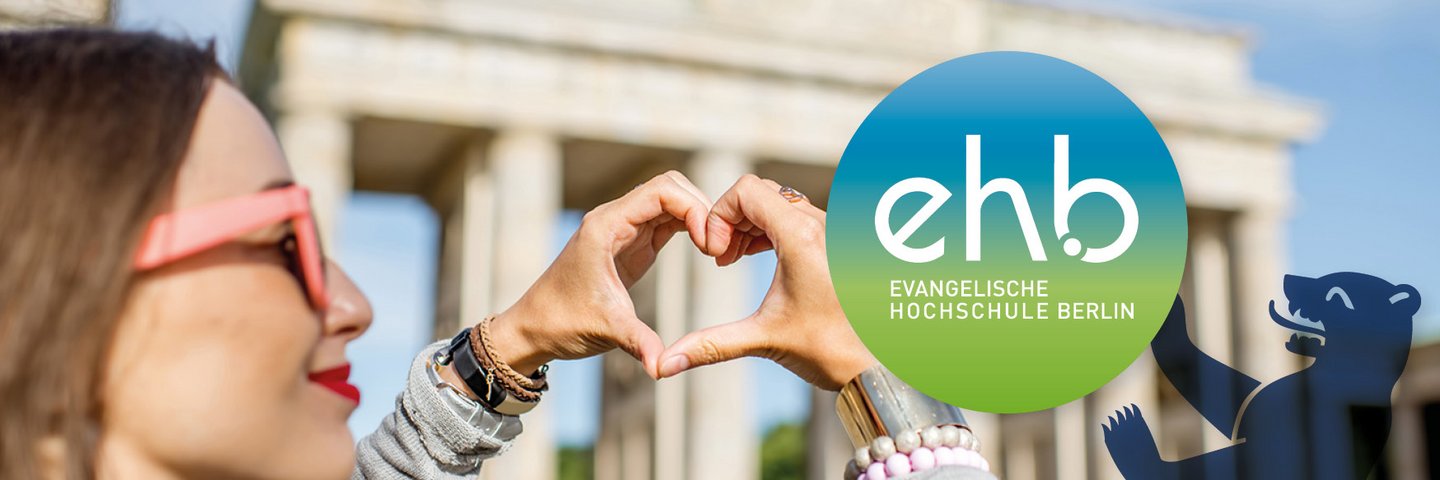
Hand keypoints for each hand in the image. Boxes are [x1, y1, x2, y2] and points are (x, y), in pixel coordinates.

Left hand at [485, 171, 712, 378]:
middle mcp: (615, 219)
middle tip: (719, 247)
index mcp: (606, 226)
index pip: (661, 191)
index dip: (694, 208)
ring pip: (671, 201)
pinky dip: (691, 228)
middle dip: (701, 208)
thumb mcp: (606, 329)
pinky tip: (707, 251)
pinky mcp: (632, 243)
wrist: (536, 329)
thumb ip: (639, 343)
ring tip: (717, 250)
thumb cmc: (562, 322)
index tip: (709, 245)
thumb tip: (663, 368)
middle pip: (671, 187)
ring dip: (699, 217)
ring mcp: (624, 229)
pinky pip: (668, 221)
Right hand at [657, 174, 876, 389]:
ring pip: (777, 203)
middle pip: (759, 193)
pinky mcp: (834, 242)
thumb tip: (665, 364)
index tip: (713, 252)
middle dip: (730, 220)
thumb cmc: (828, 351)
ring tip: (731, 260)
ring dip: (747, 225)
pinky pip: (793, 216)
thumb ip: (710, 345)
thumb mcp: (763, 340)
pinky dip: (767, 229)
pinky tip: (753, 257)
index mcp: (802, 237)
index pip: (746, 190)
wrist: (876, 365)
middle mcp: (821, 225)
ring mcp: (831, 231)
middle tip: (719, 259)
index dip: (719, 214)